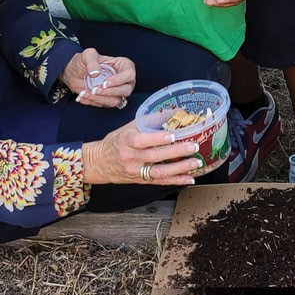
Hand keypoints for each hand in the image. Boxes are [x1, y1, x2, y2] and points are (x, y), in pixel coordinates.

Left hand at [61, 48, 134, 106]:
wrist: (73, 72)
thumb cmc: (84, 61)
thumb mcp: (88, 55)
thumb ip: (92, 62)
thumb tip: (96, 73)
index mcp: (123, 65)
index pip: (129, 74)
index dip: (119, 80)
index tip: (105, 83)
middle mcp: (123, 80)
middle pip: (126, 90)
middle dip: (110, 92)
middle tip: (95, 89)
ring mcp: (117, 91)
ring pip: (116, 101)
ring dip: (101, 99)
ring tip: (86, 92)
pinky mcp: (108, 100)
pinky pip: (104, 105)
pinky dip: (93, 102)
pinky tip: (83, 96)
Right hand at [82, 121, 203, 185]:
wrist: (99, 163)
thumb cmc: (116, 141)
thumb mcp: (129, 127)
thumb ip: (150, 120)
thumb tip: (175, 111)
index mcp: (126, 141)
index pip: (141, 141)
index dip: (156, 139)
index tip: (171, 135)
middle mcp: (131, 158)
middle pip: (154, 156)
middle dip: (175, 152)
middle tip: (193, 146)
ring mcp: (136, 171)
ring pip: (159, 172)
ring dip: (179, 168)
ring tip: (195, 162)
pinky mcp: (141, 181)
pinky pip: (160, 182)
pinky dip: (176, 181)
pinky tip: (189, 178)